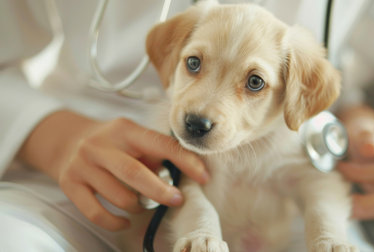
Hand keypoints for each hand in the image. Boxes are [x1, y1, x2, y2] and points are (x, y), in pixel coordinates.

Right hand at [19, 110, 208, 230]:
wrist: (65, 140)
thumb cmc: (111, 142)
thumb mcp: (131, 137)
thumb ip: (153, 152)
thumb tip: (183, 173)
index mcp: (124, 129)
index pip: (159, 144)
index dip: (185, 160)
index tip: (203, 176)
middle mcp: (100, 145)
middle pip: (135, 173)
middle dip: (161, 191)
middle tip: (177, 200)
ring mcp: (82, 165)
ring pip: (118, 196)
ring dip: (138, 206)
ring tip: (144, 205)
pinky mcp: (69, 184)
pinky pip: (95, 212)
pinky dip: (115, 222)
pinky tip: (125, 221)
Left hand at [337, 105, 373, 219]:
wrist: (358, 132)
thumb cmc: (357, 127)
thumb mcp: (358, 126)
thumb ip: (364, 136)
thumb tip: (370, 150)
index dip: (358, 174)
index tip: (338, 167)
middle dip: (365, 202)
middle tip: (340, 200)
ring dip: (363, 205)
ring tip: (341, 196)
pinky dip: (364, 207)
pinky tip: (347, 201)